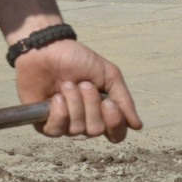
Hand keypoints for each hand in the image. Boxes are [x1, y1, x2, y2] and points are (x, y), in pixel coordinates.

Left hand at [13, 38, 141, 143]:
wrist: (47, 49)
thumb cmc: (76, 59)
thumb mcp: (108, 74)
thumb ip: (123, 99)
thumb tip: (137, 125)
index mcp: (101, 111)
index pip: (116, 133)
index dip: (115, 122)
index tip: (108, 103)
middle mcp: (84, 121)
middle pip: (96, 130)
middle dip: (90, 104)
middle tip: (83, 84)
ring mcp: (64, 123)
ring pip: (77, 129)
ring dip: (74, 102)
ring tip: (66, 84)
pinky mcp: (44, 123)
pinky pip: (57, 130)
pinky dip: (59, 111)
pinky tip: (56, 96)